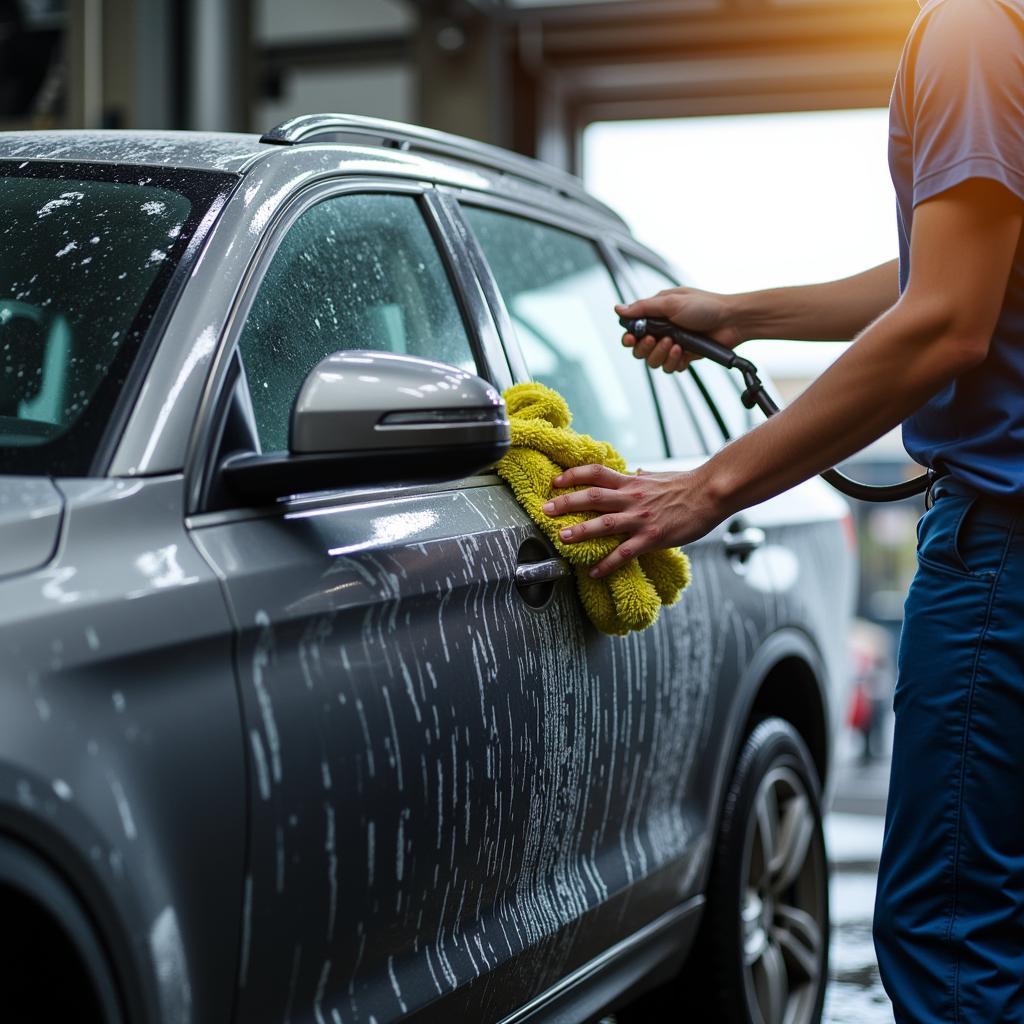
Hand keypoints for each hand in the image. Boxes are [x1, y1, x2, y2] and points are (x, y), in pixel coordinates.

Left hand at [541, 463, 728, 576]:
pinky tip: (595, 572)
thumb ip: (640, 477)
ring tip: (562, 538)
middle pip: (593, 497)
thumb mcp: (657, 477)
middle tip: (545, 509)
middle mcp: (632, 497)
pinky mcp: (652, 537)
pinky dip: (608, 564)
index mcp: (631, 481)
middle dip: (566, 502)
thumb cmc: (685, 485)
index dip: (573, 475)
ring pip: (605, 524)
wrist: (710, 493)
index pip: (596, 473)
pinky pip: (626, 553)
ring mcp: (641, 518)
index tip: (555, 482)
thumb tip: (632, 471)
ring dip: (581, 531)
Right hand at [615, 287, 744, 372]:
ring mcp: (673, 345)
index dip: (629, 337)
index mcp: (657, 315)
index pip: (633, 330)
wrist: (732, 320)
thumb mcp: (671, 302)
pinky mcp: (684, 357)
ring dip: (660, 354)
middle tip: (656, 339)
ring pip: (653, 361)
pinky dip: (673, 361)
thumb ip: (643, 308)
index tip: (631, 339)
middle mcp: (662, 331)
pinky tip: (682, 352)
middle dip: (645, 347)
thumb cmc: (705, 306)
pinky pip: (670, 367)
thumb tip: (618, 309)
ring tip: (674, 344)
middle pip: (639, 349)